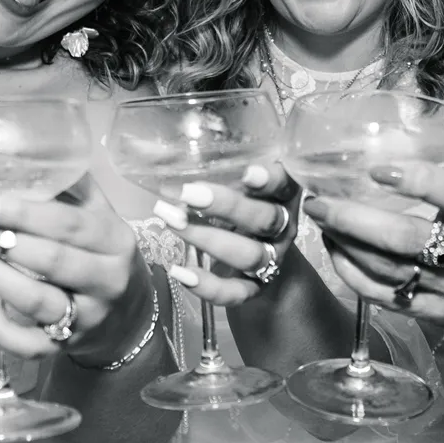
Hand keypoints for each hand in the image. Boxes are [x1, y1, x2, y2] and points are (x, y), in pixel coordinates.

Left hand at [0, 176, 153, 363]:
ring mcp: (86, 319)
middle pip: (48, 260)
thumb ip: (70, 185)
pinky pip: (25, 344)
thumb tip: (21, 147)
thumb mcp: (100, 215)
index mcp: (115, 240)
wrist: (129, 317)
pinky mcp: (65, 348)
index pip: (65, 224)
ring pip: (35, 301)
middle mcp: (106, 281)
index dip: (17, 211)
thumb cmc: (103, 255)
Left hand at [155, 162, 300, 307]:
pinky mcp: (255, 288)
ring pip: (249, 254)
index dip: (270, 180)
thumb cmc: (242, 206)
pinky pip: (236, 292)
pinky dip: (208, 286)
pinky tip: (180, 272)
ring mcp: (271, 260)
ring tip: (173, 221)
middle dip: (227, 206)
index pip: (284, 185)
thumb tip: (159, 151)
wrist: (263, 258)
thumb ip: (213, 168)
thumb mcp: (235, 185)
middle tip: (188, 194)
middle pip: (264, 219)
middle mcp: (282, 228)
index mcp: (282, 196)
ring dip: (208, 239)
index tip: (247, 173)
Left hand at [305, 161, 443, 362]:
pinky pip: (384, 297)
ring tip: (320, 220)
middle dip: (354, 218)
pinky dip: (353, 275)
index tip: (379, 170)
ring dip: (345, 243)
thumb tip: (400, 163)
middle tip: (319, 200)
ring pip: (386, 269)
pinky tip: (336, 253)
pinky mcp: (433, 314)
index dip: (418, 181)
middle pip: (404, 238)